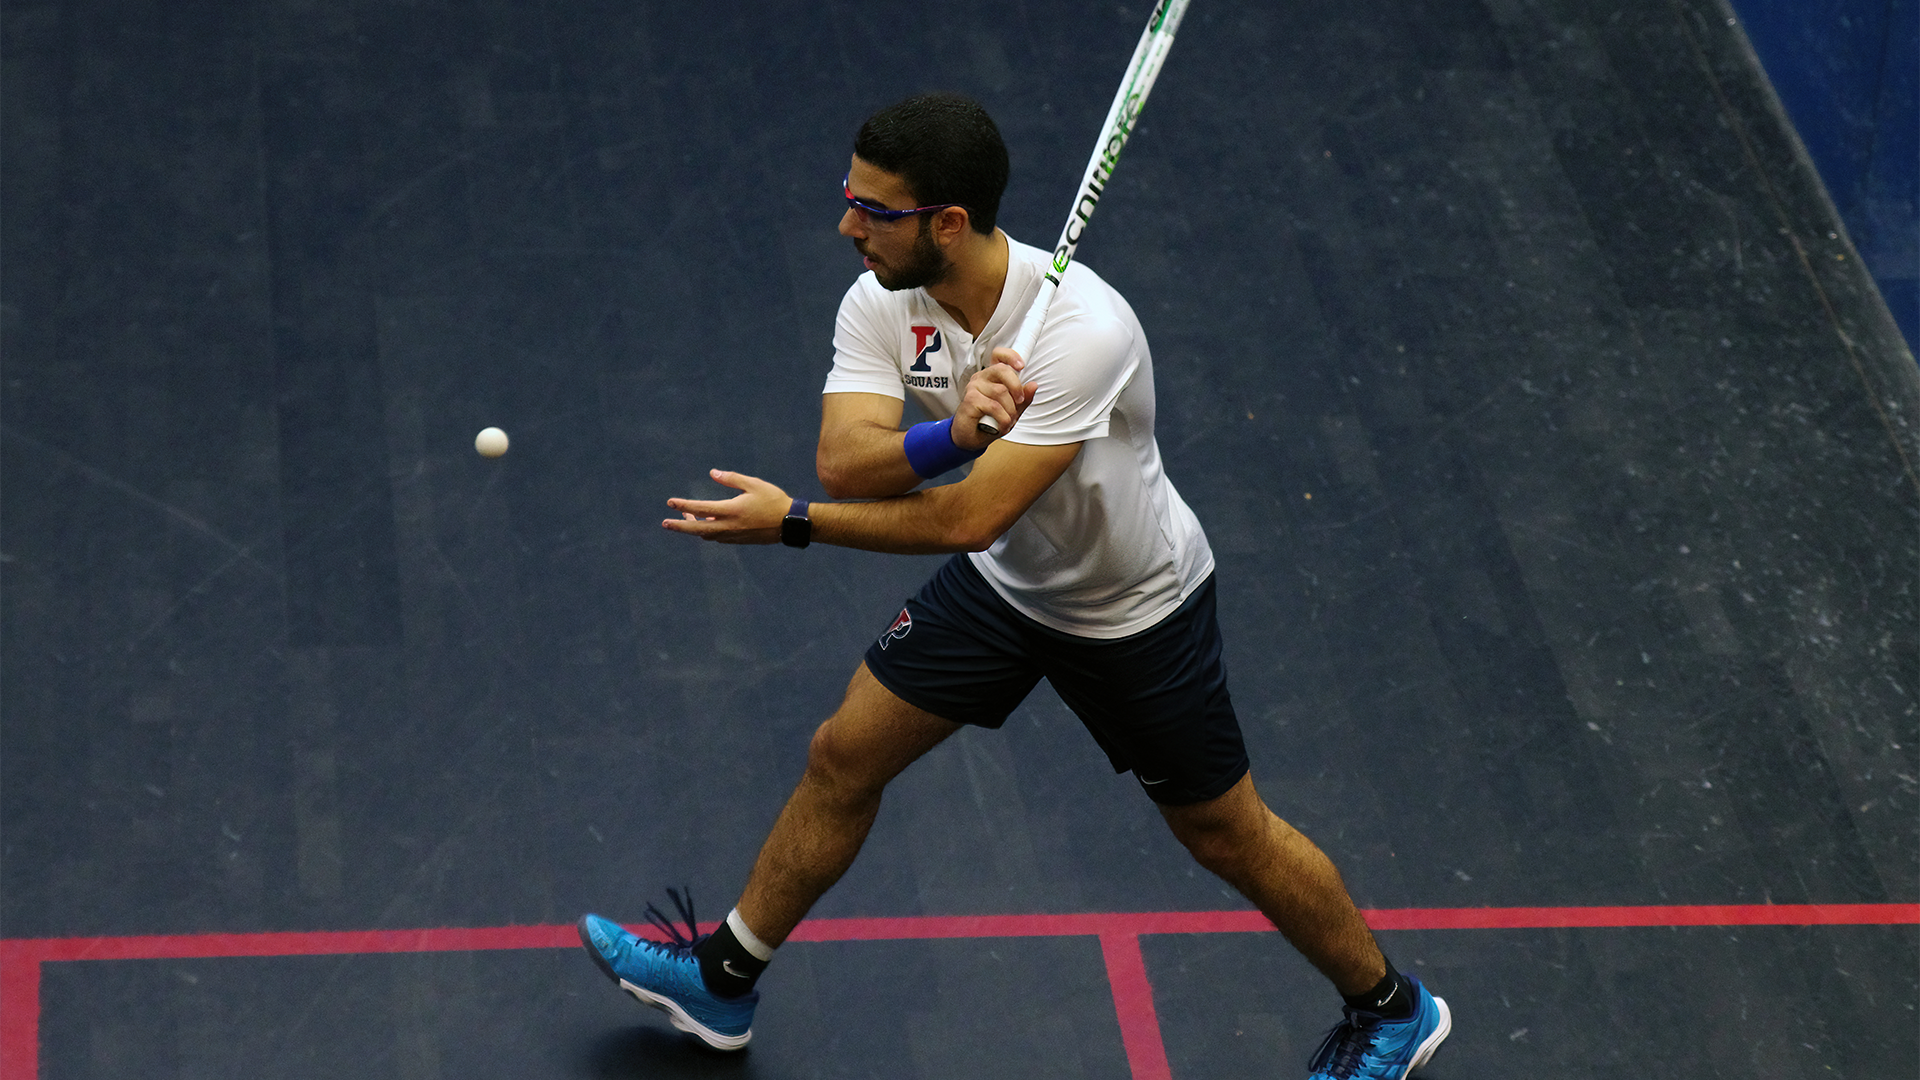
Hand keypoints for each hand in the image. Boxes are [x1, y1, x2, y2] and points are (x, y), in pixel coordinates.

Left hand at [662, 469, 790, 543]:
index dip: (683, 505)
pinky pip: (717, 538)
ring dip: (694, 527)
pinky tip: (707, 525)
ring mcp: (734, 536)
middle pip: (697, 528)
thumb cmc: (774, 500)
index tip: (670, 502)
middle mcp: (729, 526)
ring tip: (686, 517)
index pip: (701, 508)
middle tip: (665, 523)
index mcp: (731, 510)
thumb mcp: (754, 484)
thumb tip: (713, 473)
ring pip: (706, 534)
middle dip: (679, 525)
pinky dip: (708, 532)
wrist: (790, 524)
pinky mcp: (739, 541)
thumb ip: (732, 479)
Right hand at [953, 347, 1034, 448]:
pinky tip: (1001, 425)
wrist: (971, 439)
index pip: (998, 356)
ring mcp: (974, 387)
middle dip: (1016, 387)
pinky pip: (994, 406)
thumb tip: (1033, 385)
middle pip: (1003, 370)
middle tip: (1020, 401)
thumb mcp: (1012, 410)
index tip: (1021, 365)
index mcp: (992, 376)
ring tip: (1008, 421)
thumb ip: (1023, 398)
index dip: (1010, 356)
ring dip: (1010, 410)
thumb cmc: (990, 422)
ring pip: (1001, 391)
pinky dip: (1002, 419)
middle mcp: (982, 378)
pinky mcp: (970, 399)